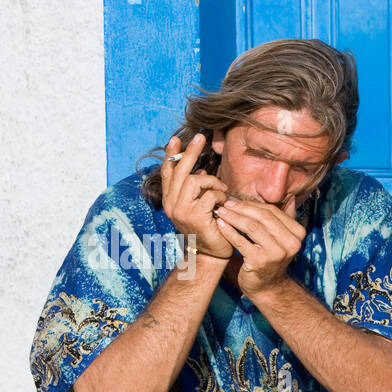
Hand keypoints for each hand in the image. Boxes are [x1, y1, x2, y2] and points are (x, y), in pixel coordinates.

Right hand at [160, 134, 231, 257]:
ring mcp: (180, 210)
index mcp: (170, 200)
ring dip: (213, 183)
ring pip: (194, 180)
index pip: (167, 172)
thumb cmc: (210, 228)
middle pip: (180, 171)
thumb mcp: (200, 206)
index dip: (171, 155)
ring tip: (221, 192)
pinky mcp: (193, 216)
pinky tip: (223, 205)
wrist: (212, 255)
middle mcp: (171, 204)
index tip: (176, 139)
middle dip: (191, 152)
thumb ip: (197, 189)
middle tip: (201, 137)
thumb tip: (200, 169)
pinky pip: (209, 194)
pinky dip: (219, 196)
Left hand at [214, 197, 304, 296]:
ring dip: (233, 217)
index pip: (273, 211)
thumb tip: (289, 197)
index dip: (252, 204)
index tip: (236, 201)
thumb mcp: (282, 238)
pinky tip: (220, 225)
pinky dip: (229, 231)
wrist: (268, 286)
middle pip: (263, 217)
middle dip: (241, 208)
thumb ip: (285, 219)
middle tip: (225, 203)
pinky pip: (241, 241)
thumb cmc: (271, 258)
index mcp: (297, 234)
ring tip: (221, 212)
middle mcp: (291, 243)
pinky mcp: (260, 262)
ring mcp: (276, 253)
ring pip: (251, 226)